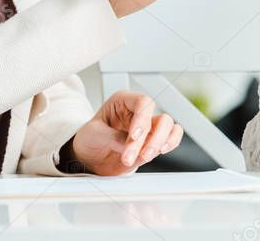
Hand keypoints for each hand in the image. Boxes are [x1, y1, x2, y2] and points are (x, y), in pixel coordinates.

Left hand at [64, 91, 182, 175]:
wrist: (88, 158)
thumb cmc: (89, 139)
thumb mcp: (93, 134)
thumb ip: (112, 138)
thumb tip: (130, 145)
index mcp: (123, 102)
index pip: (143, 103)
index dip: (142, 120)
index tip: (134, 137)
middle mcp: (139, 113)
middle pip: (161, 117)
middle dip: (150, 139)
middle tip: (135, 155)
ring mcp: (148, 128)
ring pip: (170, 127)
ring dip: (160, 143)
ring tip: (145, 157)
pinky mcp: (152, 142)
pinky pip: (171, 139)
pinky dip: (170, 145)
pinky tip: (160, 152)